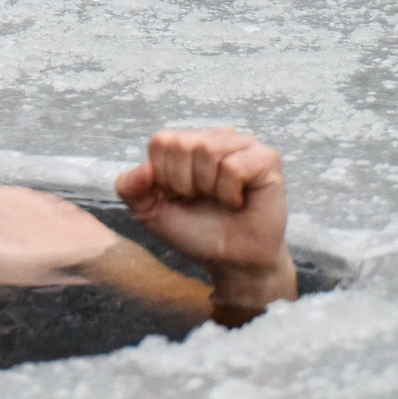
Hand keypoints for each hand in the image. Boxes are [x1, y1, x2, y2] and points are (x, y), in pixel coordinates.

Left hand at [115, 127, 298, 314]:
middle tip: (203, 200)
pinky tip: (239, 201)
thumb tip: (143, 168)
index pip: (161, 142)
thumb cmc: (195, 231)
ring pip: (208, 150)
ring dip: (209, 188)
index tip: (180, 197)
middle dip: (185, 184)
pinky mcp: (267, 159)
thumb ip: (130, 188)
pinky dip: (230, 192)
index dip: (165, 177)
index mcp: (186, 143)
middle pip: (182, 145)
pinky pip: (235, 166)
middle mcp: (215, 137)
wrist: (231, 261)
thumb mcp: (150, 212)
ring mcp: (242, 144)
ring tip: (222, 200)